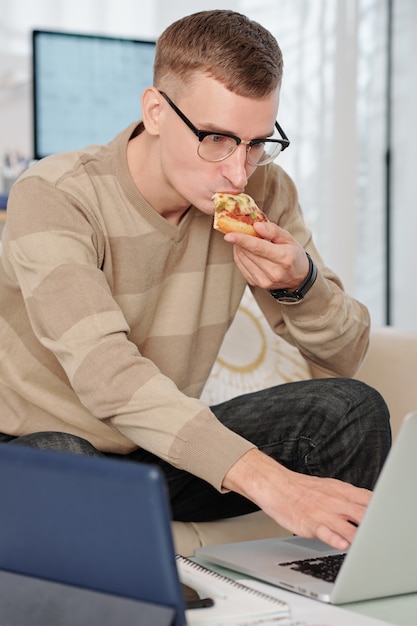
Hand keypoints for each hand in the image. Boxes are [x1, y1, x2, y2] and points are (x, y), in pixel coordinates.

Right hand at [223, 449, 371, 550]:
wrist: (276, 485)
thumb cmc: (302, 489)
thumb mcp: (329, 486)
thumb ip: (349, 497)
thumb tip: (370, 504)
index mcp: (341, 491)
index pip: (369, 499)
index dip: (382, 510)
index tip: (388, 520)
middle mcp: (334, 501)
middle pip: (363, 514)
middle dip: (375, 526)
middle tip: (382, 536)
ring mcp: (323, 512)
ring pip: (348, 526)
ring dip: (361, 537)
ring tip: (369, 546)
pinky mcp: (309, 523)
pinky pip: (326, 533)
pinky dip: (336, 539)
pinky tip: (343, 545)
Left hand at [224, 221, 308, 290]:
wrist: (298, 278)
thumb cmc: (293, 254)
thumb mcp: (289, 239)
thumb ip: (273, 230)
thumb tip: (256, 226)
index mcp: (284, 258)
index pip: (258, 248)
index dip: (242, 240)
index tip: (228, 235)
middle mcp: (274, 272)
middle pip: (249, 253)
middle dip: (240, 241)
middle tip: (240, 230)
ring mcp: (264, 281)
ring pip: (243, 260)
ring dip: (239, 247)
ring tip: (244, 240)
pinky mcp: (257, 284)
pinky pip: (241, 267)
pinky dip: (240, 256)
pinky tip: (245, 250)